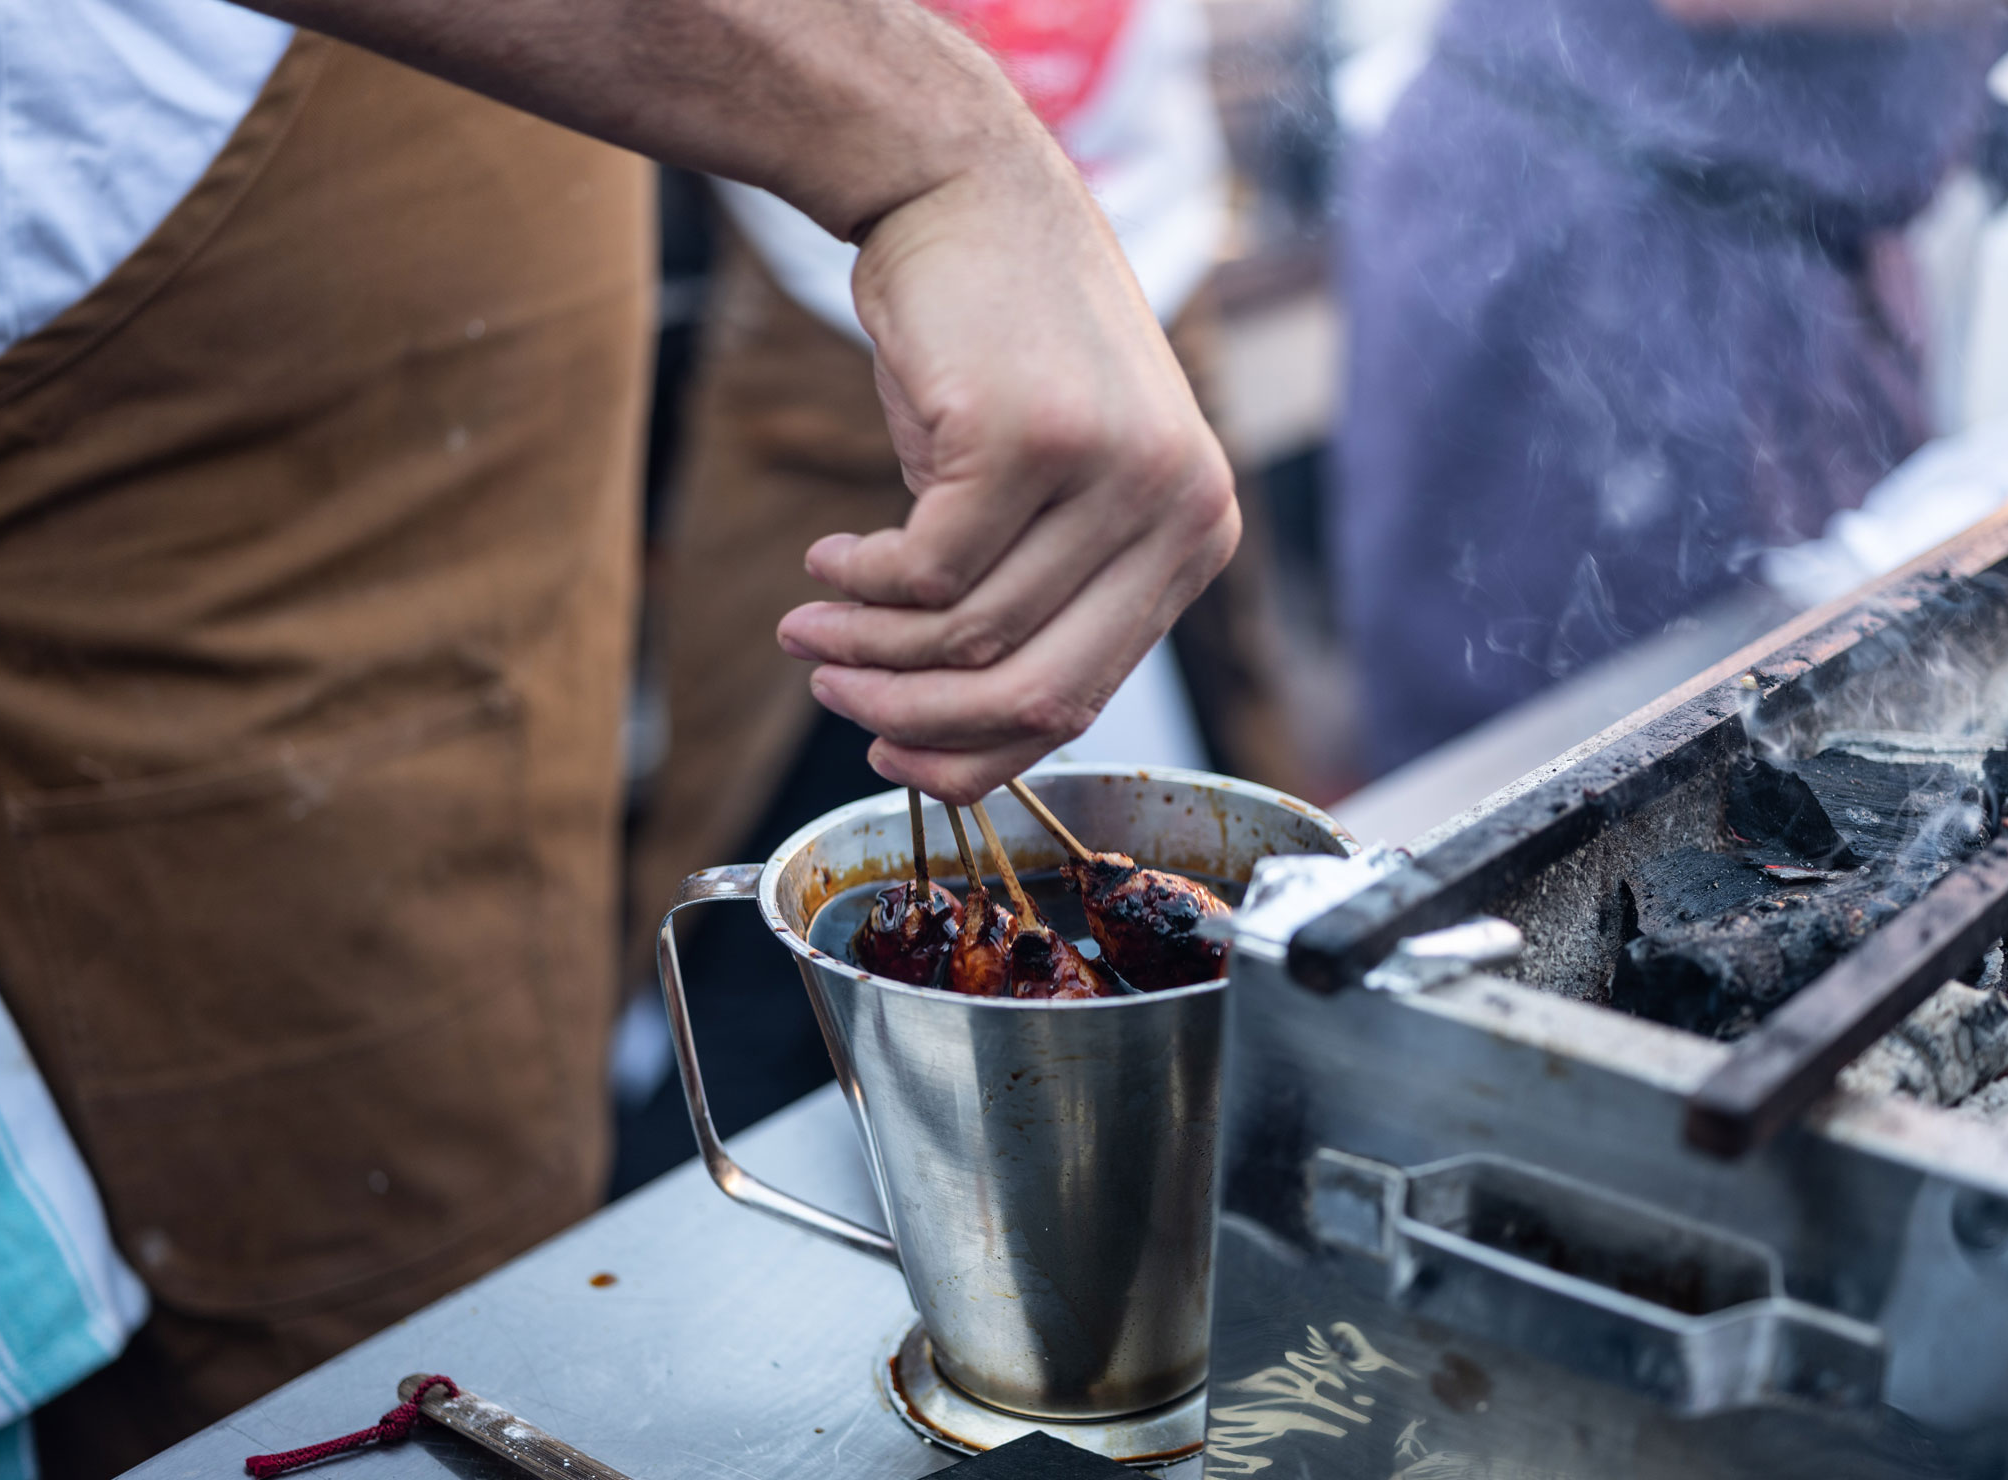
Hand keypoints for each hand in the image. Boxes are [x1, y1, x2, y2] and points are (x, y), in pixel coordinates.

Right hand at [775, 145, 1239, 802]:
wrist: (968, 195)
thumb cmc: (1000, 356)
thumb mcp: (1053, 493)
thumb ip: (1041, 600)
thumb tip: (957, 737)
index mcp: (1199, 536)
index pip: (1083, 700)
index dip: (978, 752)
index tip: (900, 756)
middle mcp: (1180, 508)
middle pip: (1034, 690)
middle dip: (915, 718)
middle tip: (835, 699)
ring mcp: (1115, 470)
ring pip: (967, 635)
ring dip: (865, 647)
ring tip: (807, 626)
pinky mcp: (1030, 435)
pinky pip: (923, 571)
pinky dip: (859, 581)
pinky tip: (827, 559)